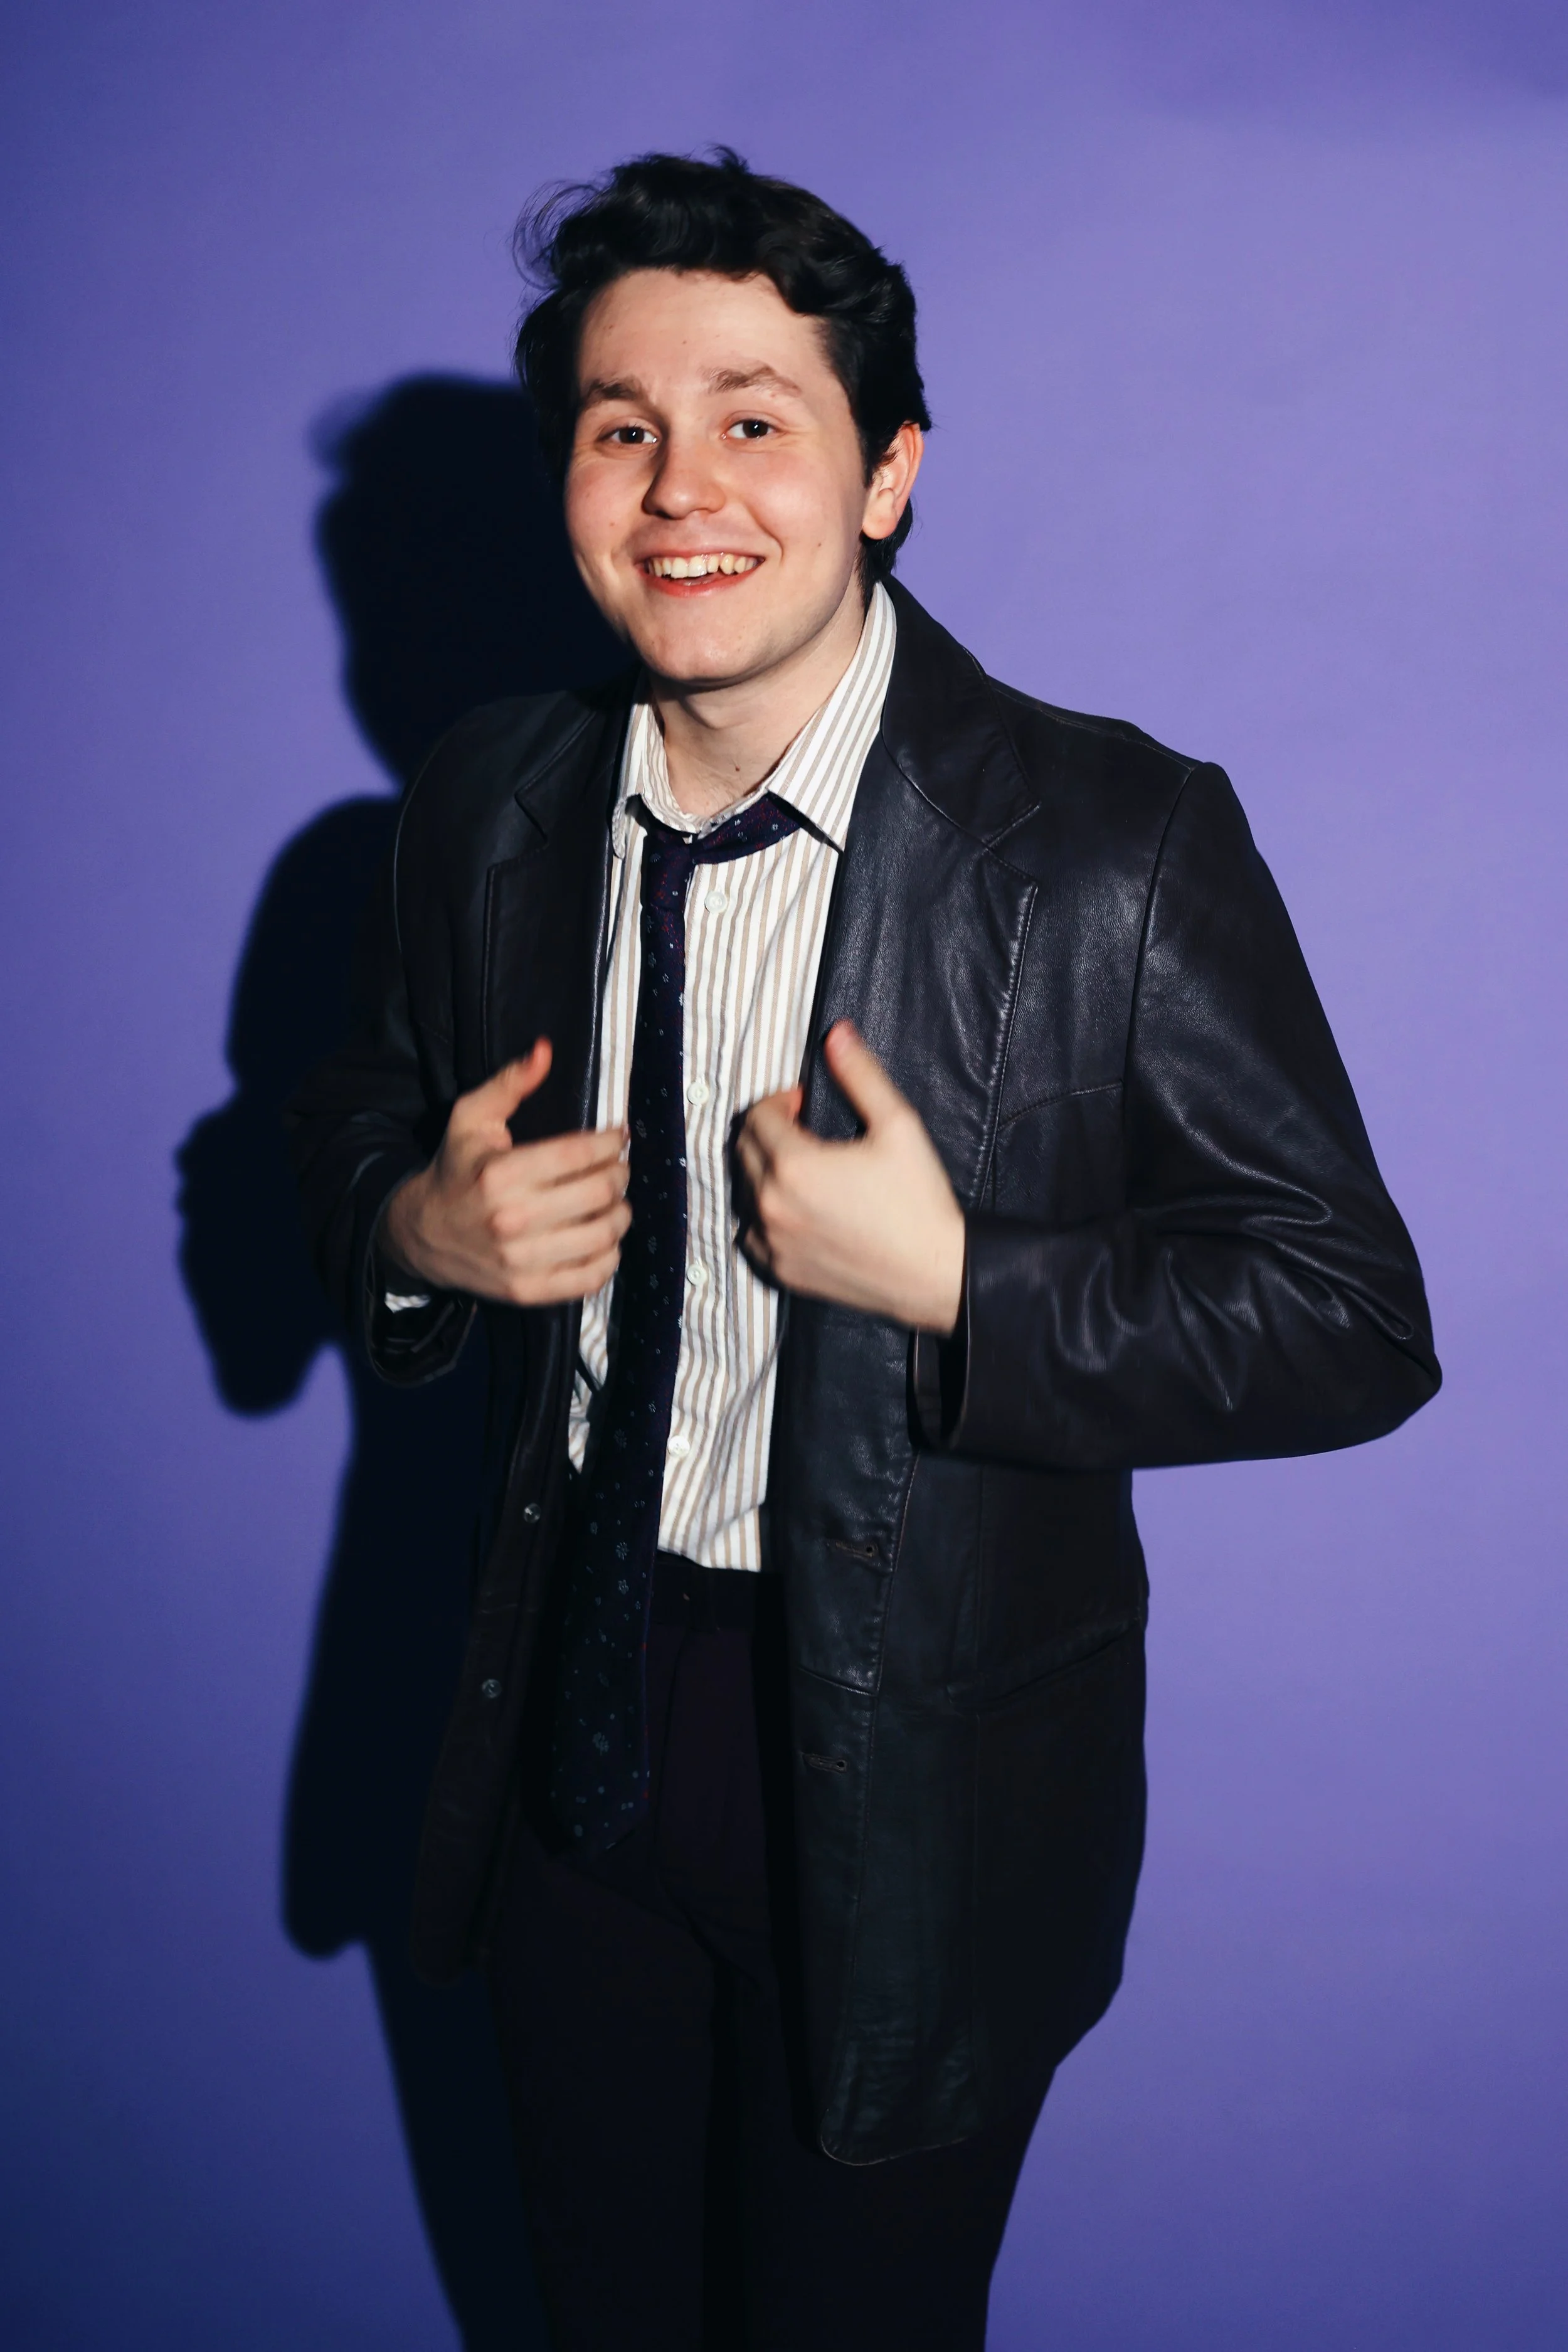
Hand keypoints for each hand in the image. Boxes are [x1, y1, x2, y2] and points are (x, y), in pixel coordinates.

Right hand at [382, 1039, 629, 1306]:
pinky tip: (603, 1239)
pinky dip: (609, 1257)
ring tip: (615, 1202)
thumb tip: (545, 1050)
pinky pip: (591, 1277)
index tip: (616, 1138)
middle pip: (599, 1193)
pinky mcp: (527, 1291)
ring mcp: (520, 1261)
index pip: (580, 1155)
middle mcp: (510, 1219)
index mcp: (499, 1174)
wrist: (421, 1234)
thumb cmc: (455, 1169)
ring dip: (621, 1214)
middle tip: (617, 1168)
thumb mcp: (471, 1118)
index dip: (611, 1143)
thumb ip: (510, 1083)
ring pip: (604, 1235)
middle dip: (619, 1174)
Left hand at [734, 1021, 964, 1331]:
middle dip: (768, 1130)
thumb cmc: (920, 1202)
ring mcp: (773, 1242)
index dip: (780, 1100)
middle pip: (743, 1149)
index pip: (757, 1115)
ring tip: (804, 1168)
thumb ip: (860, 1075)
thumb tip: (837, 1035)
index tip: (805, 1104)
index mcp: (794, 1165)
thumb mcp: (898, 1125)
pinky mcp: (782, 1271)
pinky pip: (751, 1234)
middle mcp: (772, 1205)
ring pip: (744, 1191)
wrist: (936, 1274)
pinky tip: (798, 1209)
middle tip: (803, 1130)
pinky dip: (765, 1216)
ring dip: (764, 1171)